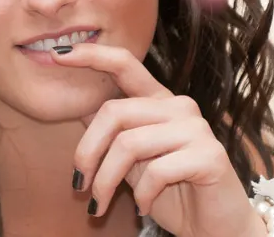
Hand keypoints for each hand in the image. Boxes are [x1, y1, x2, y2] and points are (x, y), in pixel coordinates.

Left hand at [50, 43, 266, 236]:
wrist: (215, 227)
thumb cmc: (171, 192)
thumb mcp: (132, 160)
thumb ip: (113, 132)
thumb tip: (78, 107)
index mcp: (158, 101)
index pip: (124, 64)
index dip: (91, 55)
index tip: (58, 53)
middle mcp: (178, 107)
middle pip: (114, 112)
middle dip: (88, 152)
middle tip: (79, 185)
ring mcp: (196, 129)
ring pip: (129, 144)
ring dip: (106, 180)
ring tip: (101, 203)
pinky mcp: (209, 156)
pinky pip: (156, 171)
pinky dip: (141, 195)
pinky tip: (143, 207)